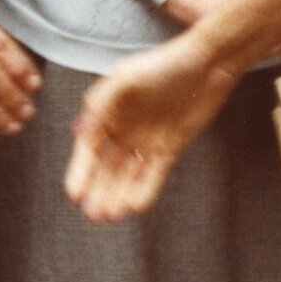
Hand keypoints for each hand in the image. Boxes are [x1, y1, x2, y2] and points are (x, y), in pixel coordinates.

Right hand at [64, 34, 245, 221]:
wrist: (206, 65)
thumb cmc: (162, 65)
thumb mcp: (124, 79)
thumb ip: (99, 103)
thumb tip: (78, 132)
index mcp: (107, 112)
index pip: (88, 148)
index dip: (80, 172)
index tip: (74, 194)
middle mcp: (123, 129)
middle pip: (106, 167)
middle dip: (98, 191)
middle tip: (92, 215)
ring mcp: (146, 141)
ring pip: (127, 176)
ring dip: (118, 196)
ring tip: (110, 216)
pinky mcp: (169, 149)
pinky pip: (153, 175)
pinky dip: (144, 190)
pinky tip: (136, 206)